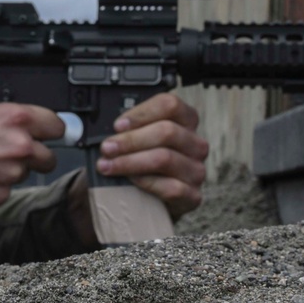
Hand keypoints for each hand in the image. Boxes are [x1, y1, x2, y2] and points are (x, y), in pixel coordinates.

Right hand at [0, 99, 64, 219]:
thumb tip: (10, 113)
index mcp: (15, 118)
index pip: (56, 125)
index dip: (49, 130)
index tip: (46, 134)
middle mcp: (19, 147)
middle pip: (48, 157)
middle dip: (35, 156)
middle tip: (12, 154)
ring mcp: (11, 175)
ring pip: (24, 175)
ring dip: (10, 172)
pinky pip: (5, 192)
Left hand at [94, 93, 208, 218]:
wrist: (149, 197)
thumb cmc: (143, 161)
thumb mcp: (138, 138)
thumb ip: (130, 128)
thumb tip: (108, 127)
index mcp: (185, 120)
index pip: (170, 105)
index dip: (142, 113)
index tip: (118, 125)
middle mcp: (195, 143)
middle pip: (167, 131)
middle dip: (131, 140)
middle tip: (107, 148)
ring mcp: (196, 170)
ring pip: (164, 158)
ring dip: (131, 162)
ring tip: (108, 165)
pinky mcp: (193, 195)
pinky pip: (171, 187)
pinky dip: (146, 182)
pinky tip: (130, 180)